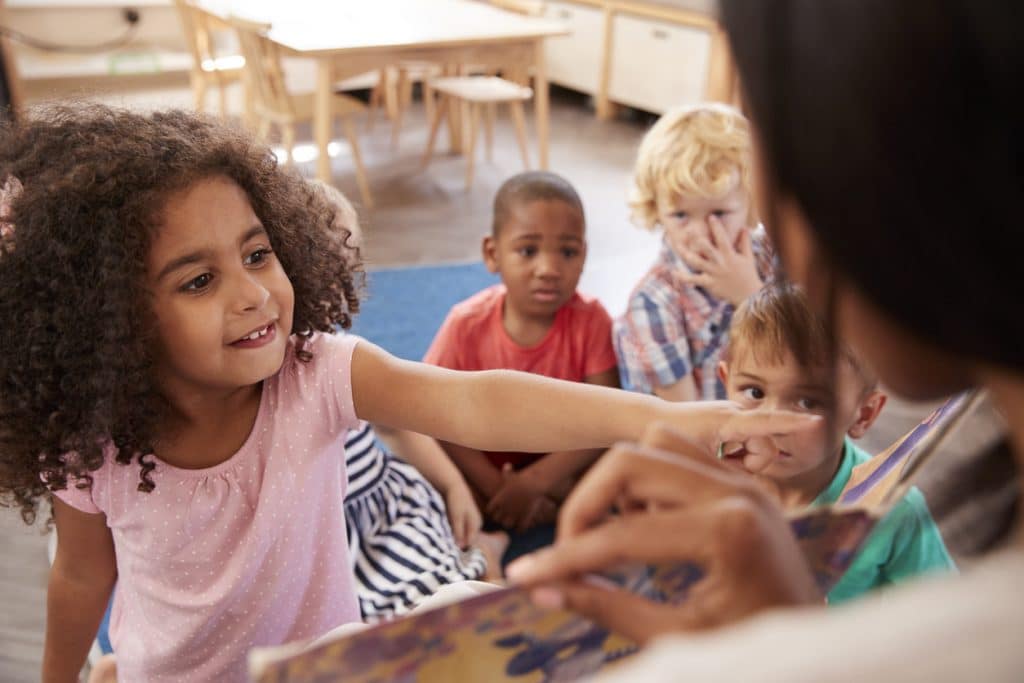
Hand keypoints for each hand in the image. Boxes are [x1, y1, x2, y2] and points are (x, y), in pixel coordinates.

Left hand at [443, 479, 482, 548]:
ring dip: (457, 538)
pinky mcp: (466, 519)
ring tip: (447, 539)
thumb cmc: (455, 501)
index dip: (462, 548)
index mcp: (476, 524)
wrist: (454, 487)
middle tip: (448, 547)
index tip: (451, 552)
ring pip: (465, 535)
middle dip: (459, 543)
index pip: (471, 542)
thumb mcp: (456, 517)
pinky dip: (456, 532)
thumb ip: (458, 532)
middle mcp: (477, 524)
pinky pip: (462, 530)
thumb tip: (461, 547)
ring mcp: (472, 521)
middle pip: (468, 539)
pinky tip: (449, 531)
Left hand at [487, 465, 545, 532]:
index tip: (498, 509)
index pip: (490, 511)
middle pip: (497, 519)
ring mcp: (513, 515)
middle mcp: (503, 509)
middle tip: (506, 517)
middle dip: (502, 518)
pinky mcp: (523, 519)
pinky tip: (523, 526)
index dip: (494, 511)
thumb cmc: (521, 478)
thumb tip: (507, 465)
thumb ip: (508, 472)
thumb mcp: (512, 474)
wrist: (532, 484)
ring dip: (510, 524)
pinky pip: (520, 529)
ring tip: (515, 522)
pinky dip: (521, 529)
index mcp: (498, 500)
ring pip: (507, 525)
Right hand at [505, 417, 822, 643]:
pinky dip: (651, 475)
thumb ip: (609, 609)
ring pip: (655, 441)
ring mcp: (747, 480)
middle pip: (630, 461)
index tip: (525, 578)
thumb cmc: (756, 653)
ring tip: (610, 534)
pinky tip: (646, 520)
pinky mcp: (748, 482)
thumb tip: (542, 591)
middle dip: (585, 505)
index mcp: (727, 531)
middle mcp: (739, 489)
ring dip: (619, 483)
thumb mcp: (680, 638)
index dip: (565, 558)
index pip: (621, 534)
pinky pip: (683, 452)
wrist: (825, 653)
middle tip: (567, 551)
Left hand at [676, 217, 762, 305]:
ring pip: (696, 262)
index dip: (717, 227)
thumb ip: (745, 242)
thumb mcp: (748, 257)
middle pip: (706, 248)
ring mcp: (713, 273)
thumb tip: (744, 227)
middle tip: (689, 229)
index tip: (711, 217)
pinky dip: (682, 276)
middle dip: (697, 239)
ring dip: (685, 253)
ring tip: (676, 245)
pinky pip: (693, 279)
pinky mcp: (708, 283)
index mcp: (730, 255)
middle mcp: (720, 263)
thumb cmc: (748, 274)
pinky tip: (673, 271)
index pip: (723, 238)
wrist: (748, 295)